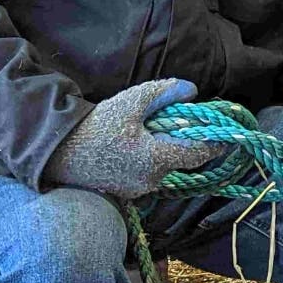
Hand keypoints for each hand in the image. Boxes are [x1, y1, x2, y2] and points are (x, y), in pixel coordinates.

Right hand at [45, 78, 227, 199]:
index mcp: (157, 159)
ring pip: (165, 166)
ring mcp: (138, 190)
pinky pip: (149, 173)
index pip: (199, 153)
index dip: (214, 141)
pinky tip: (135, 143)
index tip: (225, 131)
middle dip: (184, 140)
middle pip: (181, 159)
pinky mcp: (126, 192)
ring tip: (148, 128)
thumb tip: (192, 91)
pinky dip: (150, 158)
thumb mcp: (132, 101)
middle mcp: (152, 180)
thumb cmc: (96, 126)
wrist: (57, 151)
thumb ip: (164, 93)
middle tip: (177, 119)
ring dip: (165, 149)